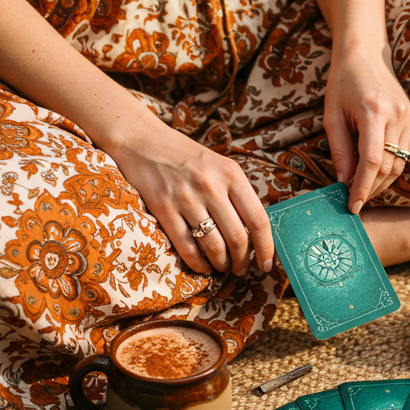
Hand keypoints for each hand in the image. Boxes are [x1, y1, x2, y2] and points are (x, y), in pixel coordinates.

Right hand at [110, 115, 273, 276]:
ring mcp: (186, 197)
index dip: (266, 248)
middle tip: (240, 269)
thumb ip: (236, 194)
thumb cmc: (185, 156)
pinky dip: (198, 263)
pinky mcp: (163, 208)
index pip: (258, 220)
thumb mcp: (219, 166)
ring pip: (213, 246)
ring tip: (222, 267)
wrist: (142, 140)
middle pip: (237, 238)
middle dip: (242, 262)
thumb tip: (254, 233)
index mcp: (231, 174)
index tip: (267, 264)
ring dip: (221, 264)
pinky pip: (186, 247)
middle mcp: (211, 185)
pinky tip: (203, 266)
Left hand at [323, 42, 409, 214]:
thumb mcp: (332, 117)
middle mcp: (397, 115)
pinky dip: (389, 169)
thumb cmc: (342, 84)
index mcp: (373, 112)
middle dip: (371, 189)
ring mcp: (409, 117)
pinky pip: (404, 154)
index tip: (352, 207)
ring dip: (381, 183)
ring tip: (362, 189)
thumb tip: (344, 184)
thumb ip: (340, 152)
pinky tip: (373, 172)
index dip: (362, 189)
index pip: (371, 162)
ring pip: (399, 165)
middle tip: (353, 201)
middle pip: (388, 167)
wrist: (364, 56)